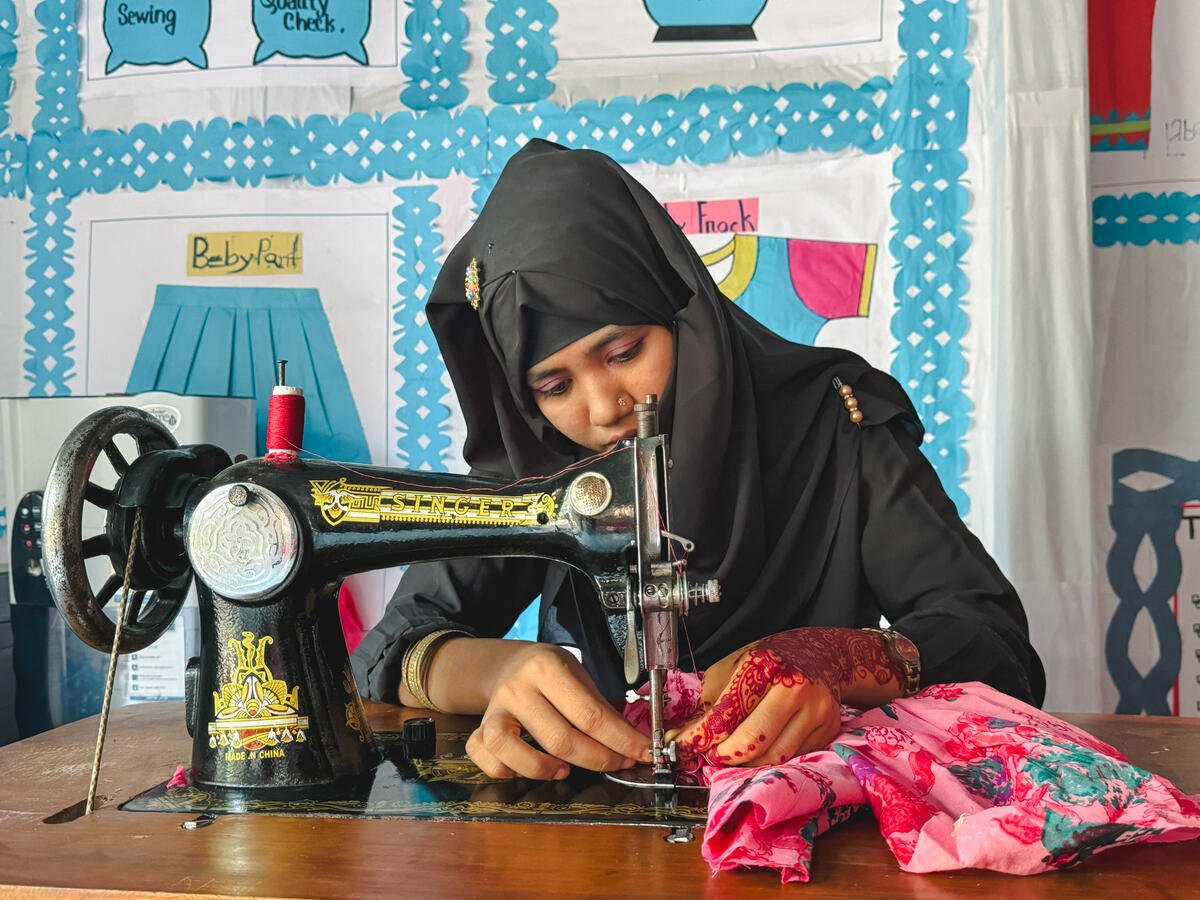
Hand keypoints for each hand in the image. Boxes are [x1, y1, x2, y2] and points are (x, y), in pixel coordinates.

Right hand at [465, 642, 651, 779]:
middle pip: (559, 738)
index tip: (643, 752)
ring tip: (565, 769)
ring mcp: (494, 709)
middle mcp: (518, 688)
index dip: (621, 740)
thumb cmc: (552, 674)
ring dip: (543, 769)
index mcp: (547, 668)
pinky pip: (485, 757)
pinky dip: (505, 770)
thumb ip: (602, 710)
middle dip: (598, 759)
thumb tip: (634, 744)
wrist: (511, 664)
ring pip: (511, 748)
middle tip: (618, 764)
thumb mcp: (580, 677)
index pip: (590, 715)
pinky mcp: (480, 727)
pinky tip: (526, 769)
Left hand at [666, 627, 900, 766]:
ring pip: (774, 757)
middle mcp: (794, 686)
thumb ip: (710, 699)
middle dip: (724, 756)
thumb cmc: (770, 660)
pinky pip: (793, 757)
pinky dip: (770, 761)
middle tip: (710, 756)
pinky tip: (758, 753)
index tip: (683, 746)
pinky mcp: (828, 729)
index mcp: (765, 664)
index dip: (700, 735)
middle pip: (752, 741)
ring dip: (746, 765)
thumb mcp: (734, 666)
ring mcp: (816, 710)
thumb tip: (684, 734)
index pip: (727, 711)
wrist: (820, 655)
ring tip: (731, 757)